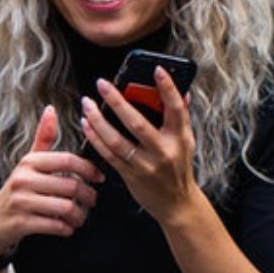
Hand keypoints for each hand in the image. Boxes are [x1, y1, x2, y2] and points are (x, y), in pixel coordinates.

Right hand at [0, 106, 104, 255]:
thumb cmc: (17, 191)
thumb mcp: (28, 164)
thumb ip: (43, 139)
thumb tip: (51, 109)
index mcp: (29, 162)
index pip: (67, 160)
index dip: (89, 169)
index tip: (99, 178)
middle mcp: (23, 179)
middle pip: (70, 186)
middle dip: (88, 196)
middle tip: (92, 201)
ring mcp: (21, 201)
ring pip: (66, 207)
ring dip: (79, 216)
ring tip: (80, 217)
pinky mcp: (21, 222)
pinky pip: (55, 226)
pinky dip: (67, 229)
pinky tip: (67, 228)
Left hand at [80, 66, 200, 221]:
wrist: (177, 203)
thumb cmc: (179, 167)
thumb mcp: (187, 141)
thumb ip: (182, 117)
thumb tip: (183, 91)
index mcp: (180, 137)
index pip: (176, 108)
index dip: (168, 88)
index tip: (156, 69)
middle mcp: (164, 151)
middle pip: (137, 123)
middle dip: (117, 101)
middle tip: (102, 84)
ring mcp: (146, 165)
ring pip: (117, 140)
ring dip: (98, 120)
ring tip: (87, 104)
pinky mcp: (131, 175)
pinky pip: (109, 155)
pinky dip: (96, 139)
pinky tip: (86, 125)